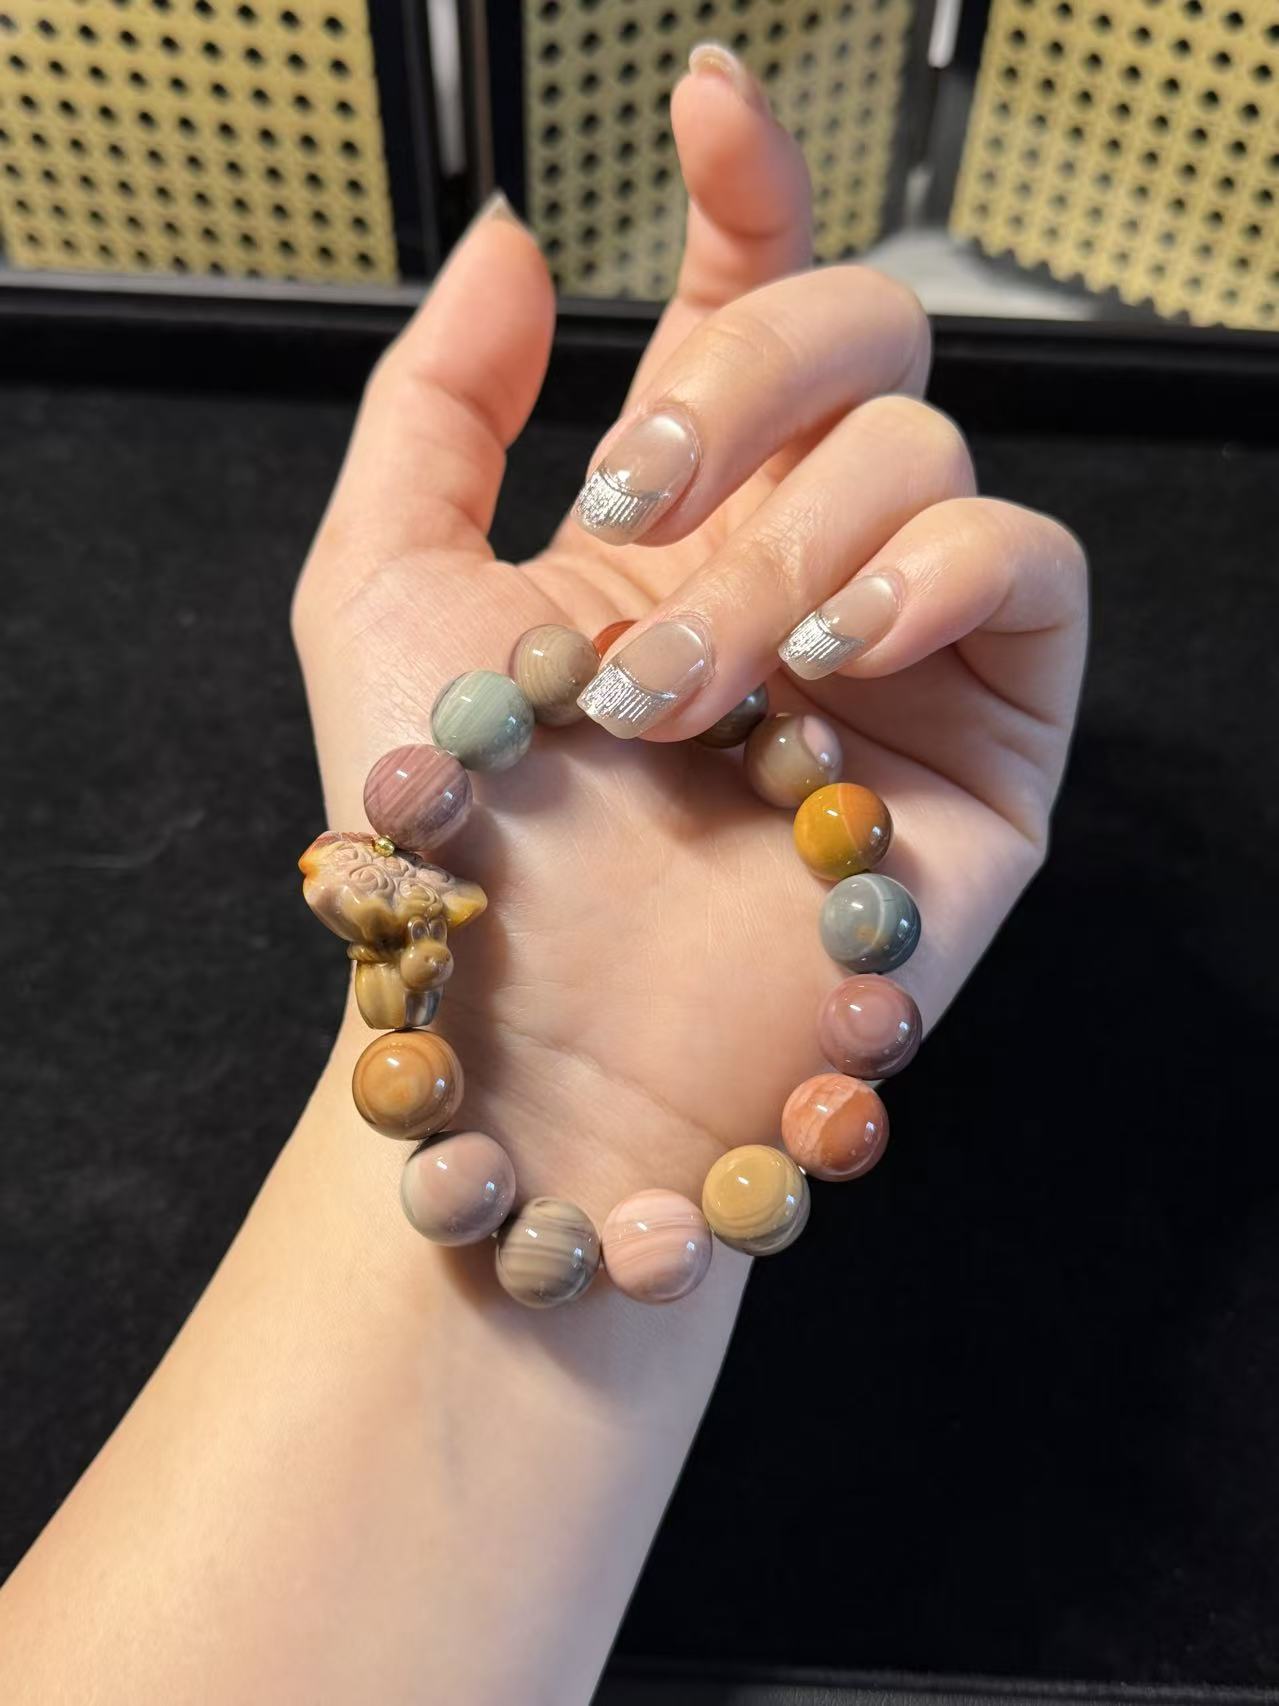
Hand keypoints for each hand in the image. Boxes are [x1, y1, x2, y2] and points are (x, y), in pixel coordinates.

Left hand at [293, 56, 1085, 1248]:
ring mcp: (904, 645)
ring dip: (789, 548)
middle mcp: (800, 556)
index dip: (749, 188)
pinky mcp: (993, 742)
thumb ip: (437, 402)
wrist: (540, 1053)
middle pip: (864, 337)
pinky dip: (937, 579)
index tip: (704, 102)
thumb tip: (517, 232)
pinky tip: (831, 662)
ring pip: (927, 457)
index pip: (750, 302)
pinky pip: (1036, 569)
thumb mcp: (379, 593)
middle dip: (745, 382)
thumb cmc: (456, 849)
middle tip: (635, 508)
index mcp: (677, 513)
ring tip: (683, 689)